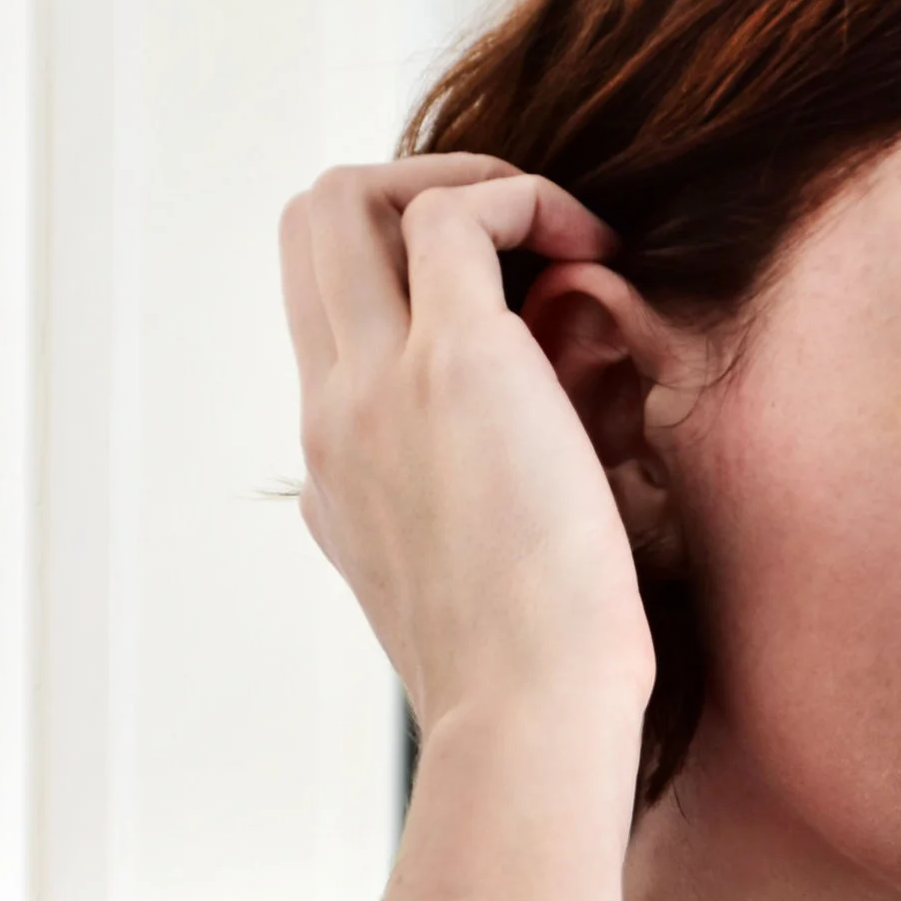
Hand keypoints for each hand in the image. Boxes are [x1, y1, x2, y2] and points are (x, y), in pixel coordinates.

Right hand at [281, 155, 651, 742]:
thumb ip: (480, 505)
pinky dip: (524, 199)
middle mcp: (332, 414)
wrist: (531, 719)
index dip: (406, 269)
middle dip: (412, 192)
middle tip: (525, 249)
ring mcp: (375, 386)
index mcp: (335, 467)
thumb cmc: (540, 676)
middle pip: (306, 226)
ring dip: (462, 181)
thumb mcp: (480, 581)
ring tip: (564, 240)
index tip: (516, 305)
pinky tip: (595, 254)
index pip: (324, 311)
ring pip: (346, 195)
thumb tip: (550, 439)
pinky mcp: (452, 366)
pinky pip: (456, 214)